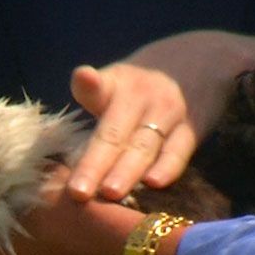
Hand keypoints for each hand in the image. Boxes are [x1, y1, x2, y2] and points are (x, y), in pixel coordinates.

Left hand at [67, 31, 253, 200]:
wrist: (200, 61)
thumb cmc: (139, 86)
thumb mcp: (113, 82)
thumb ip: (88, 99)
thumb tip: (54, 125)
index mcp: (116, 82)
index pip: (99, 85)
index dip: (89, 83)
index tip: (84, 78)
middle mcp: (142, 95)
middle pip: (115, 132)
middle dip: (94, 164)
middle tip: (76, 192)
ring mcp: (169, 111)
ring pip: (144, 145)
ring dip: (127, 171)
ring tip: (109, 193)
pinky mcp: (193, 128)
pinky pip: (178, 150)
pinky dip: (168, 167)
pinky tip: (154, 183)